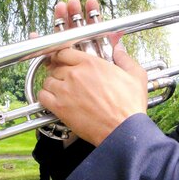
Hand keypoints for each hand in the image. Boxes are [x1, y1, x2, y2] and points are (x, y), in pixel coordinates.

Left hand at [38, 0, 148, 145]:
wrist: (123, 129)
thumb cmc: (129, 106)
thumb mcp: (136, 76)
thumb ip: (125, 59)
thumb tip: (119, 50)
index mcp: (91, 63)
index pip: (65, 52)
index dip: (62, 56)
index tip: (62, 60)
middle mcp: (75, 74)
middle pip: (56, 66)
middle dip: (58, 71)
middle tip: (64, 77)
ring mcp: (65, 90)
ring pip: (48, 80)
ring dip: (52, 84)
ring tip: (60, 90)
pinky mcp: (60, 107)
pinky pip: (43, 96)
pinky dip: (45, 96)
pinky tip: (53, 100)